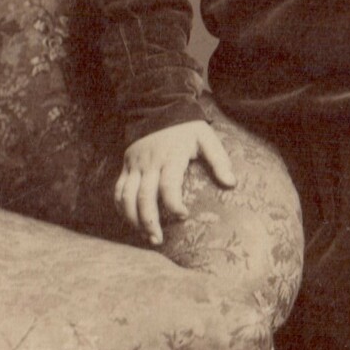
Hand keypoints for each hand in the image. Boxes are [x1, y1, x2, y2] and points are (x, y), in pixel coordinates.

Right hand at [116, 119, 235, 245]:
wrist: (158, 108)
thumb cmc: (187, 127)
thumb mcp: (206, 138)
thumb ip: (219, 160)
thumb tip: (231, 184)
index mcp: (171, 158)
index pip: (168, 186)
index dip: (174, 205)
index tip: (183, 216)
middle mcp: (150, 164)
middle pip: (144, 198)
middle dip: (149, 222)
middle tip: (158, 241)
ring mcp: (135, 166)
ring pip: (126, 197)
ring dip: (133, 219)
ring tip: (146, 236)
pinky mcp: (126, 166)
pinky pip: (118, 190)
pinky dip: (121, 208)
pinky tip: (131, 222)